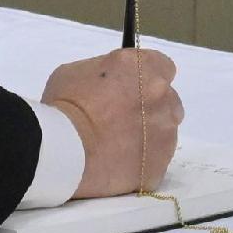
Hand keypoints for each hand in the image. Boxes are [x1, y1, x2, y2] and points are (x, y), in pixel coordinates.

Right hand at [39, 48, 180, 197]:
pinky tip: (117, 165)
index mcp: (143, 68)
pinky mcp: (159, 164)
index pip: (163, 67)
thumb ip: (102, 73)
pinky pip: (154, 162)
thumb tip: (107, 84)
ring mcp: (165, 132)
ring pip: (164, 133)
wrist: (65, 151)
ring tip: (117, 147)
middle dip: (150, 109)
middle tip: (122, 121)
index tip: (132, 90)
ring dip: (147, 136)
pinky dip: (140, 163)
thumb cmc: (65, 106)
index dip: (147, 78)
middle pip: (167, 101)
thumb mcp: (76, 72)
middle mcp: (162, 97)